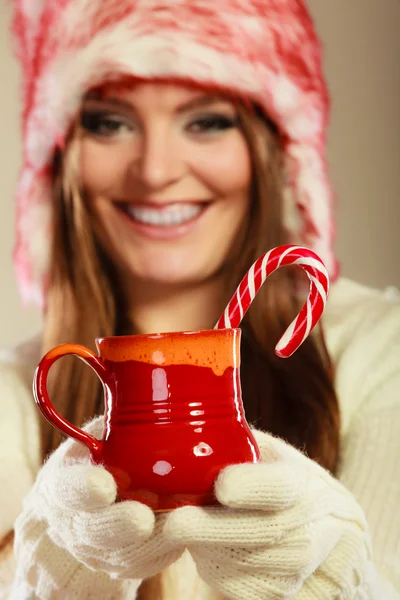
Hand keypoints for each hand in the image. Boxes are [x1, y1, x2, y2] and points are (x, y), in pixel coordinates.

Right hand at [14, 417, 183, 582]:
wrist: (87, 511)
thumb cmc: (100, 460)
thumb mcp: (96, 438)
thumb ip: (116, 416)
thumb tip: (148, 372)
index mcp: (66, 486)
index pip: (68, 490)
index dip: (83, 489)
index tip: (103, 484)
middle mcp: (80, 522)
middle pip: (96, 530)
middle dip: (117, 525)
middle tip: (141, 518)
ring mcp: (104, 548)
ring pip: (126, 553)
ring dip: (154, 542)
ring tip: (182, 524)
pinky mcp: (131, 561)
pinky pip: (150, 561)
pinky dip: (170, 548)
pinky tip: (192, 529)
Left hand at [165, 430, 372, 599]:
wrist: (335, 538)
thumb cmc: (289, 486)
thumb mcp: (273, 456)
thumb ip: (239, 441)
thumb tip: (187, 411)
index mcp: (302, 482)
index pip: (281, 486)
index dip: (253, 487)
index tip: (222, 485)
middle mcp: (310, 525)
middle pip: (263, 532)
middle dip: (214, 530)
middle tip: (174, 523)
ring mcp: (300, 566)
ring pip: (248, 565)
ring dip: (208, 550)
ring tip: (180, 530)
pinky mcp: (284, 593)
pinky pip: (241, 587)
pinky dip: (215, 569)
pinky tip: (204, 549)